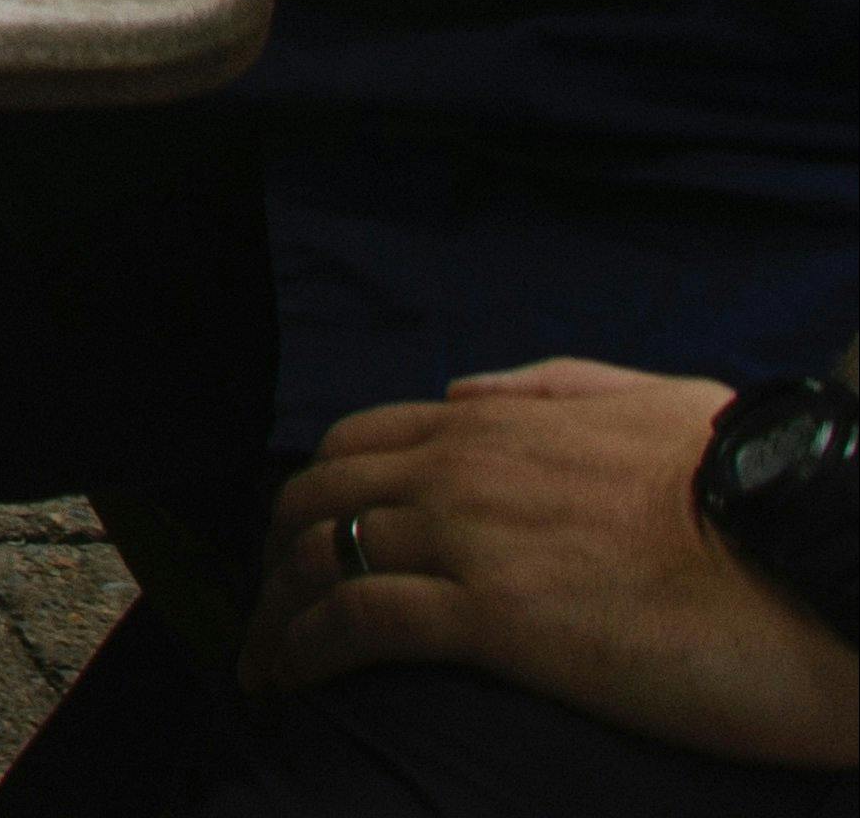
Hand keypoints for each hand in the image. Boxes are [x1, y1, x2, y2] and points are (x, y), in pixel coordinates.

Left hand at [253, 365, 859, 766]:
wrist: (816, 559)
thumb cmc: (756, 491)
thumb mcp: (657, 402)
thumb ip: (555, 388)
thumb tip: (467, 390)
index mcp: (498, 422)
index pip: (360, 444)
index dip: (320, 492)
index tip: (305, 536)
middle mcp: (462, 468)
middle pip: (317, 499)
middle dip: (277, 552)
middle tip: (271, 606)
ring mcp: (469, 539)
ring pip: (321, 558)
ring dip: (276, 610)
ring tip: (265, 660)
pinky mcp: (491, 616)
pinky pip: (357, 622)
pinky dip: (305, 649)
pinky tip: (292, 681)